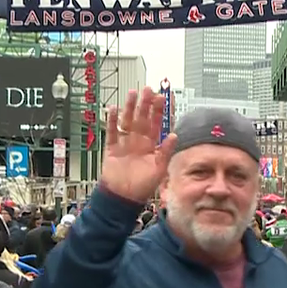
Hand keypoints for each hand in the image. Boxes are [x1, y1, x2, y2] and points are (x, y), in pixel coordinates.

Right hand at [98, 87, 177, 203]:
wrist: (123, 198)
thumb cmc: (142, 187)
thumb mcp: (159, 169)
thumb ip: (166, 152)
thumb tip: (174, 136)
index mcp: (151, 146)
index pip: (157, 124)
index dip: (159, 112)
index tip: (162, 98)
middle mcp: (139, 142)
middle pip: (142, 119)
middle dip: (145, 104)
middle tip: (148, 89)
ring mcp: (125, 144)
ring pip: (128, 121)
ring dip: (130, 108)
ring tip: (132, 94)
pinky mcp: (112, 149)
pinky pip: (112, 132)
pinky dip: (112, 121)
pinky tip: (114, 109)